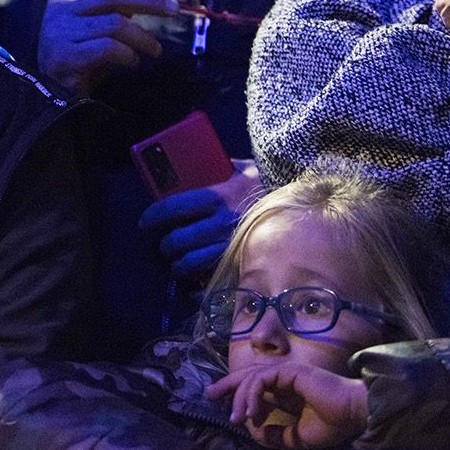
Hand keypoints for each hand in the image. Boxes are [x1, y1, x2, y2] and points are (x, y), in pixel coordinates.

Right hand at [37, 0, 175, 96]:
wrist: (50, 85)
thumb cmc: (78, 48)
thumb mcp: (92, 19)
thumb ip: (113, 4)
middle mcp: (62, 6)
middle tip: (173, 9)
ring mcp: (62, 30)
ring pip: (115, 23)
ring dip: (143, 36)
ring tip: (155, 49)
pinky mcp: (67, 55)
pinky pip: (108, 48)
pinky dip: (128, 54)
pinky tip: (133, 61)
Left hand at [138, 160, 260, 280]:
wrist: (305, 208)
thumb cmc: (270, 185)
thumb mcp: (243, 169)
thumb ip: (223, 167)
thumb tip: (200, 160)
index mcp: (218, 197)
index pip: (173, 207)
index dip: (153, 216)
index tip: (145, 223)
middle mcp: (222, 224)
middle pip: (177, 241)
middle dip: (164, 247)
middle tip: (164, 246)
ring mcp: (232, 248)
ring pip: (189, 265)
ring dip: (177, 267)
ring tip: (177, 265)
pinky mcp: (242, 267)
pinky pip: (210, 285)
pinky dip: (197, 289)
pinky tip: (194, 286)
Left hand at [206, 360, 368, 449]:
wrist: (354, 416)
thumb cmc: (333, 425)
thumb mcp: (297, 436)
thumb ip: (275, 435)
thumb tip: (252, 431)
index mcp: (286, 392)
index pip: (255, 387)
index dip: (238, 394)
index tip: (226, 408)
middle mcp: (283, 380)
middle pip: (248, 376)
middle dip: (227, 384)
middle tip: (210, 394)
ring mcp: (286, 373)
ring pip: (252, 378)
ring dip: (240, 397)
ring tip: (237, 417)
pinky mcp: (289, 371)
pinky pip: (262, 379)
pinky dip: (252, 394)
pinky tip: (251, 412)